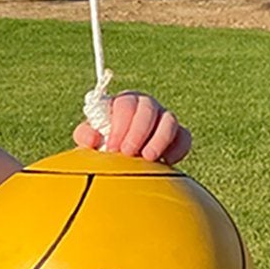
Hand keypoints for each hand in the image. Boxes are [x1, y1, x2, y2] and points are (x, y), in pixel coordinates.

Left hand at [74, 91, 190, 162]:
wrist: (120, 164)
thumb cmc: (102, 147)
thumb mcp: (89, 141)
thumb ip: (84, 135)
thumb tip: (93, 137)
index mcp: (123, 104)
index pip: (125, 105)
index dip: (119, 125)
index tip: (111, 148)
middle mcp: (145, 107)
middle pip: (148, 108)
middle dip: (138, 131)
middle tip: (127, 153)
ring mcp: (163, 120)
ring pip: (169, 120)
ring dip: (159, 139)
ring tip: (148, 159)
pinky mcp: (178, 137)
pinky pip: (185, 137)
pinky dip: (178, 148)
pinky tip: (166, 162)